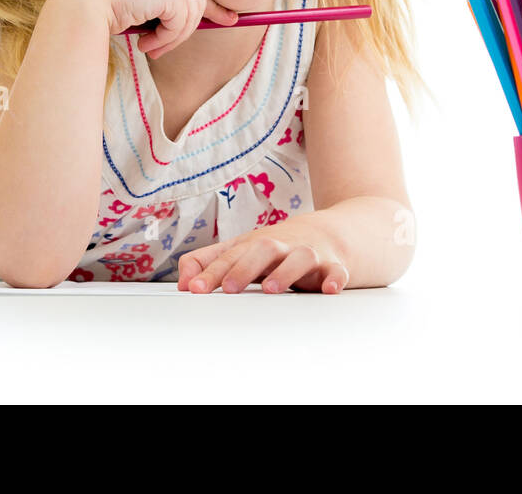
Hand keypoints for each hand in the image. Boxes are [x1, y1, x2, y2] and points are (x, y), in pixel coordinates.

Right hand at [70, 0, 237, 59]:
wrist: (85, 2)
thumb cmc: (104, 5)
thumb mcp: (140, 3)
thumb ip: (166, 6)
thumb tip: (205, 18)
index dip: (213, 7)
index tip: (230, 20)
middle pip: (194, 4)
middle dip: (181, 34)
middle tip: (157, 50)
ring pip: (190, 18)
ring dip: (169, 40)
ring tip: (147, 47)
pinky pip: (181, 25)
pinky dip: (165, 39)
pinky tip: (145, 41)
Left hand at [176, 219, 349, 293]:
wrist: (326, 232)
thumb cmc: (275, 247)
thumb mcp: (240, 250)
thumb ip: (208, 263)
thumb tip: (184, 283)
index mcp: (254, 244)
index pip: (229, 256)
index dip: (211, 272)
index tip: (195, 289)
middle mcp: (280, 247)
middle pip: (262, 249)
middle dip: (244, 268)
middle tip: (229, 289)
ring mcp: (307, 254)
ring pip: (300, 257)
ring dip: (285, 272)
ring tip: (271, 289)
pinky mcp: (332, 265)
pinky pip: (337, 270)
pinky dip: (334, 278)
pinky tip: (328, 289)